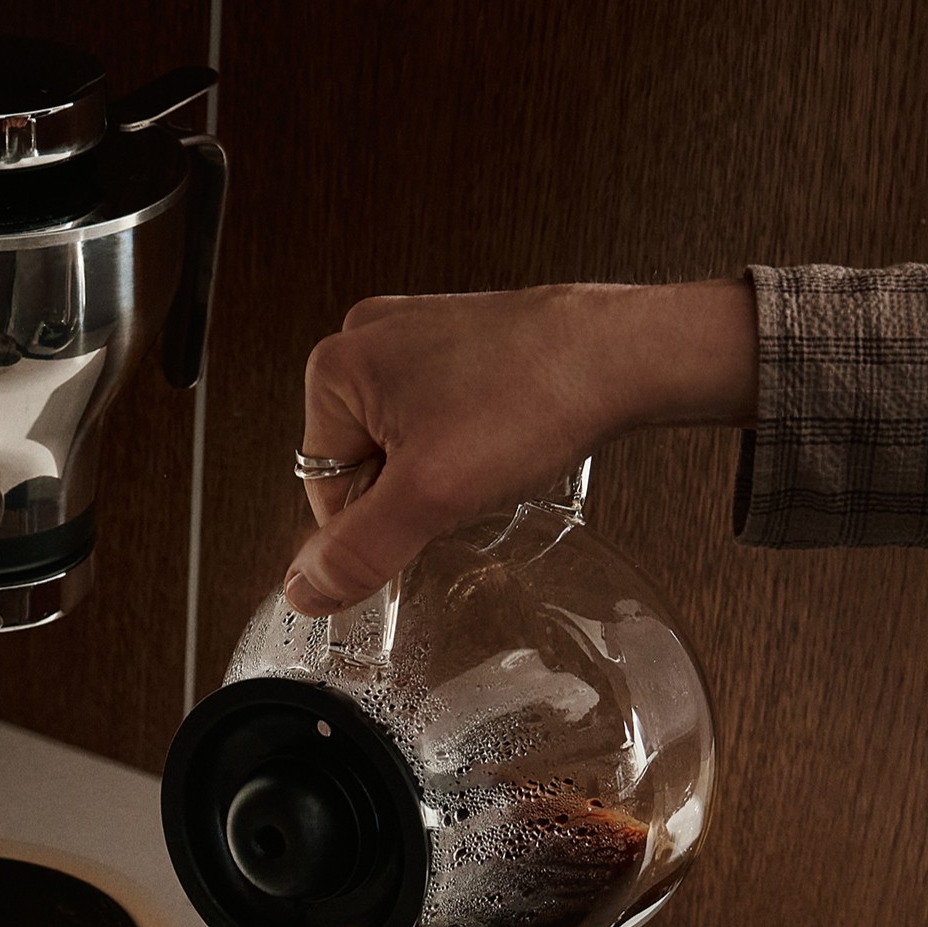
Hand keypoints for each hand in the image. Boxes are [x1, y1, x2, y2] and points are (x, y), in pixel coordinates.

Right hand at [283, 280, 759, 615]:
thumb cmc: (535, 395)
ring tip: (492, 448)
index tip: (430, 510)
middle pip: (363, 464)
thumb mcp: (429, 497)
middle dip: (414, 487)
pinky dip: (468, 436)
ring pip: (404, 443)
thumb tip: (305, 592)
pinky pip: (439, 414)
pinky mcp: (456, 338)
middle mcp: (367, 338)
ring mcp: (413, 333)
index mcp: (336, 368)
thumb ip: (358, 553)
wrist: (622, 354)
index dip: (380, 520)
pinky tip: (504, 431)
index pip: (326, 488)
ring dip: (443, 465)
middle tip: (466, 475)